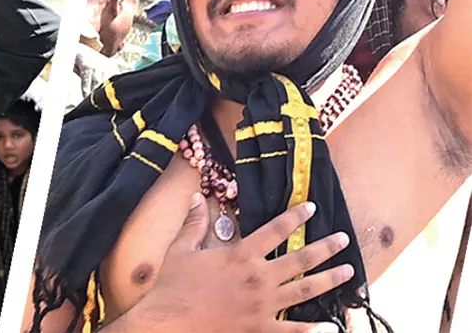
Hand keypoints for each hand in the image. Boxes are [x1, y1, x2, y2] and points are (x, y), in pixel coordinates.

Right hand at [125, 196, 352, 332]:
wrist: (168, 322)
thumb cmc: (173, 286)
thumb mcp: (181, 249)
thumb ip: (194, 223)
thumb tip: (197, 197)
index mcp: (240, 255)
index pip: (275, 230)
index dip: (295, 217)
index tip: (311, 208)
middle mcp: (257, 278)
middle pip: (300, 259)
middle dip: (325, 248)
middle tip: (343, 240)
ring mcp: (262, 305)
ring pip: (304, 290)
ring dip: (329, 280)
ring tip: (348, 272)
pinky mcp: (259, 328)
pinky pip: (292, 329)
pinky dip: (312, 329)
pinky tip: (330, 326)